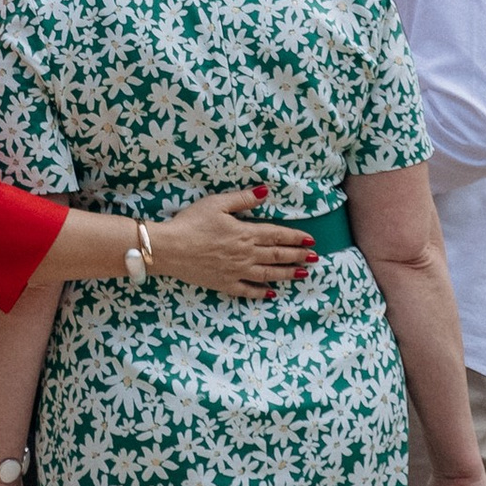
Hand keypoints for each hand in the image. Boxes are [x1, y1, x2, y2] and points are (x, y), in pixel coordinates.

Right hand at [147, 191, 320, 300]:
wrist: (170, 249)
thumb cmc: (191, 222)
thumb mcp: (217, 203)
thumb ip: (243, 199)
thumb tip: (265, 191)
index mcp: (245, 233)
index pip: (277, 235)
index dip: (295, 237)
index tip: (310, 240)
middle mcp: (246, 254)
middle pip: (277, 255)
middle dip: (298, 256)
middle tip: (314, 258)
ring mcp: (237, 271)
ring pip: (268, 273)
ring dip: (288, 274)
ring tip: (303, 274)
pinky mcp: (225, 284)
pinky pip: (248, 290)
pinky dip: (261, 292)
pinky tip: (272, 293)